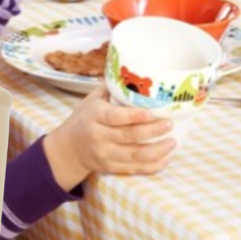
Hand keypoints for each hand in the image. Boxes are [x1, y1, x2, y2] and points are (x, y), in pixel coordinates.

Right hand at [43, 84, 175, 191]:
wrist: (68, 148)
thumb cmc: (84, 118)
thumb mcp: (91, 100)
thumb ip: (111, 88)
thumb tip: (134, 70)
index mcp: (94, 116)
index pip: (115, 117)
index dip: (134, 116)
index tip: (152, 112)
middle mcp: (98, 136)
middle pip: (128, 135)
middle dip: (152, 130)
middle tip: (169, 124)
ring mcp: (104, 154)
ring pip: (134, 155)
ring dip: (157, 150)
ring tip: (172, 142)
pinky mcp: (110, 168)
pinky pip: (134, 169)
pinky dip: (152, 165)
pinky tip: (166, 158)